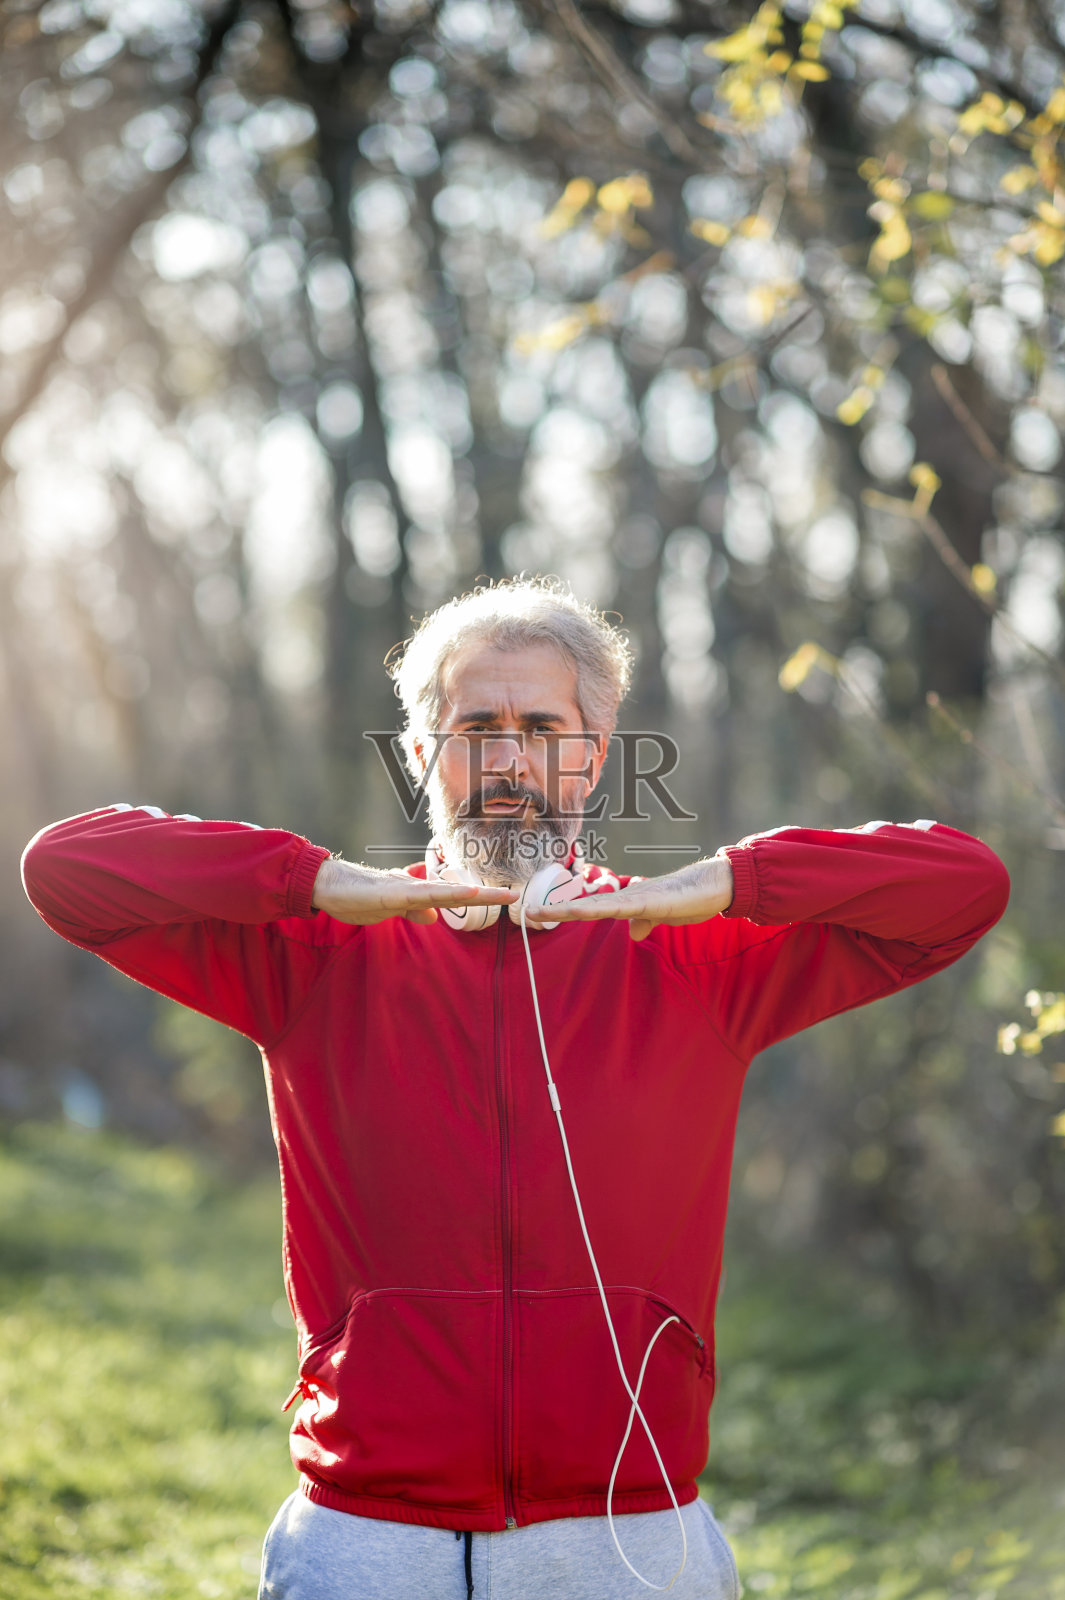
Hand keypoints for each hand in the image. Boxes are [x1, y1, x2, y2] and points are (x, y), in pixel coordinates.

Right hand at [311, 858, 516, 925]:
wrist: (328, 884)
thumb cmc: (358, 895)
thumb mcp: (391, 908)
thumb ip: (412, 910)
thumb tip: (435, 917)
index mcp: (418, 894)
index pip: (455, 897)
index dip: (480, 897)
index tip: (505, 898)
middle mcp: (416, 888)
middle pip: (457, 892)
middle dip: (486, 894)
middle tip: (514, 894)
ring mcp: (403, 889)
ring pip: (443, 891)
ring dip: (469, 893)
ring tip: (495, 894)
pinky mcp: (389, 892)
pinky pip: (418, 895)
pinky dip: (440, 894)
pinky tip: (457, 892)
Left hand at [523, 856, 734, 941]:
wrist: (715, 884)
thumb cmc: (689, 899)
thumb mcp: (662, 917)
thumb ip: (646, 921)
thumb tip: (634, 933)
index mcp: (628, 902)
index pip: (591, 909)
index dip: (567, 912)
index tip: (542, 915)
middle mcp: (627, 897)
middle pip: (585, 905)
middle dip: (556, 909)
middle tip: (528, 912)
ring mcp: (637, 897)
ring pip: (596, 905)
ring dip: (568, 909)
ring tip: (542, 912)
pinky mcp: (651, 901)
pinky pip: (621, 907)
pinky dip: (601, 910)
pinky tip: (584, 912)